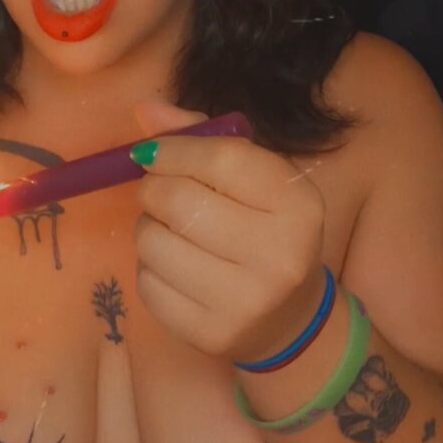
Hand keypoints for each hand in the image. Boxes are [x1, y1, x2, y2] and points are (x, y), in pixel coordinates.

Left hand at [131, 97, 326, 361]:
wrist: (289, 320)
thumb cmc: (266, 231)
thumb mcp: (253, 180)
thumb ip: (203, 138)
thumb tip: (144, 109)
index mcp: (299, 206)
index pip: (222, 159)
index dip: (175, 148)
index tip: (152, 152)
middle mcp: (279, 256)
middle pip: (179, 201)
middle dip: (153, 188)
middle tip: (159, 192)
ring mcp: (244, 302)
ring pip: (153, 241)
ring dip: (148, 228)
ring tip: (171, 232)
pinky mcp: (208, 334)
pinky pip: (146, 283)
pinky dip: (149, 267)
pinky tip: (175, 267)